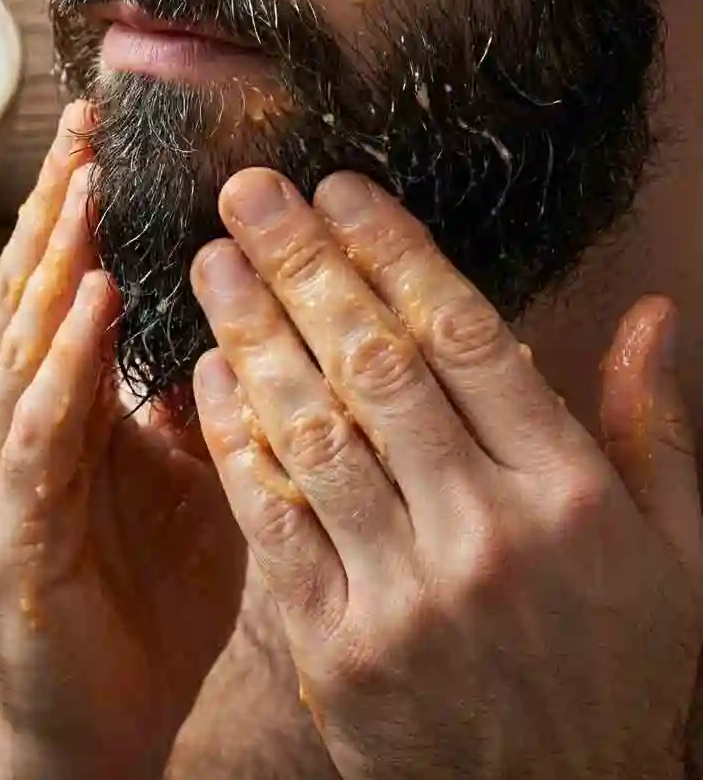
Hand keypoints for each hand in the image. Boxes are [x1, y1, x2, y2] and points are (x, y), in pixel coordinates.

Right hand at [0, 103, 245, 778]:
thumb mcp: (180, 473)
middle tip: (85, 123)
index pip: (58, 284)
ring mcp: (5, 473)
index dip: (76, 208)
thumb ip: (188, 399)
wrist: (100, 718)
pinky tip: (85, 300)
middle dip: (58, 203)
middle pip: (30, 291)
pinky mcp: (16, 530)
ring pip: (25, 342)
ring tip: (84, 183)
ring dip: (56, 258)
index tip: (106, 135)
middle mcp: (14, 423)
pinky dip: (65, 360)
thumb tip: (232, 323)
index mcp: (53, 405)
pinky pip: (44, 430)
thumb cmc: (139, 591)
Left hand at [189, 167, 702, 779]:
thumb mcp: (677, 556)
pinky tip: (207, 371)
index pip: (467, 336)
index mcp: (570, 492)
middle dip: (304, 265)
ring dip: (253, 334)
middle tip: (249, 191)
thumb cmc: (612, 671)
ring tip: (211, 259)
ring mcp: (404, 591)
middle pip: (376, 365)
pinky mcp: (335, 646)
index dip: (395, 252)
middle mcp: (485, 530)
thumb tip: (653, 314)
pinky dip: (236, 439)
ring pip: (314, 431)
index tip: (340, 191)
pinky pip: (272, 521)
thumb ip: (658, 429)